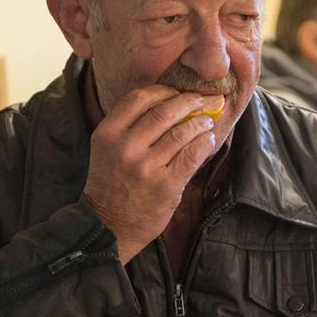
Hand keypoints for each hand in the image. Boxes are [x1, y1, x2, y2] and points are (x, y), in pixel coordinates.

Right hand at [83, 85, 220, 262]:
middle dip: (190, 101)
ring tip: (208, 121)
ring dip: (201, 122)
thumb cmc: (112, 184)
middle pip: (165, 111)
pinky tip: (208, 140)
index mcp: (108, 133)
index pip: (140, 98)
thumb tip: (172, 102)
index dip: (165, 90)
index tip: (179, 91)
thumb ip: (131, 126)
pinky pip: (192, 155)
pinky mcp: (166, 185)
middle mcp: (125, 147)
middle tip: (205, 100)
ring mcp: (146, 167)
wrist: (108, 226)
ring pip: (182, 132)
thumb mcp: (108, 149)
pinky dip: (205, 143)